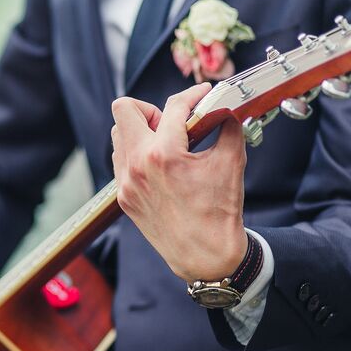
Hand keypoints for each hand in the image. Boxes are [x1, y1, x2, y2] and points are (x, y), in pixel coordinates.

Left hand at [110, 83, 247, 282]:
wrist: (205, 256)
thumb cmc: (219, 213)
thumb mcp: (231, 162)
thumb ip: (228, 126)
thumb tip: (225, 108)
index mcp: (164, 155)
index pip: (173, 106)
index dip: (193, 95)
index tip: (204, 95)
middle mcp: (137, 166)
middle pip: (124, 109)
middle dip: (150, 108)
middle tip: (172, 123)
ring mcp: (126, 182)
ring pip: (118, 134)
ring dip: (140, 130)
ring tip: (166, 144)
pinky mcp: (123, 197)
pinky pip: (120, 160)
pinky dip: (136, 153)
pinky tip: (158, 163)